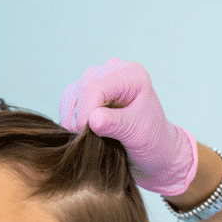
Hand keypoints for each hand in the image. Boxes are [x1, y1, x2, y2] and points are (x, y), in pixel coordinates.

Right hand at [58, 58, 197, 195]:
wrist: (154, 151)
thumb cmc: (152, 141)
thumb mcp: (137, 133)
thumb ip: (116, 124)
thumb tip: (92, 119)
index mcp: (131, 74)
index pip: (95, 88)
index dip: (85, 112)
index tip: (87, 136)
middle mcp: (113, 70)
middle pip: (81, 89)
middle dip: (80, 118)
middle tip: (92, 140)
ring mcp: (99, 79)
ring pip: (71, 95)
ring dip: (73, 120)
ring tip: (91, 137)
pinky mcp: (87, 92)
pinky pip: (67, 103)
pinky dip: (70, 120)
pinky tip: (85, 133)